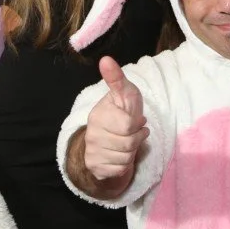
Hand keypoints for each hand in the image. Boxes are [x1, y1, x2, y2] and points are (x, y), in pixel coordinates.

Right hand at [82, 56, 147, 182]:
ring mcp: (92, 152)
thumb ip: (116, 78)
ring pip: (125, 157)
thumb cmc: (122, 112)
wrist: (110, 138)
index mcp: (98, 115)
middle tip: (134, 132)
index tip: (135, 119)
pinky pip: (120, 169)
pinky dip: (125, 164)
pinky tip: (121, 155)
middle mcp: (91, 134)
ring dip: (132, 151)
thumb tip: (106, 59)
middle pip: (129, 143)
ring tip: (128, 142)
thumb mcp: (124, 93)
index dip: (138, 123)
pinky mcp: (96, 168)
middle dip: (137, 138)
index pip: (128, 125)